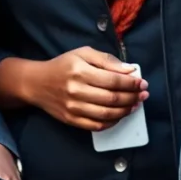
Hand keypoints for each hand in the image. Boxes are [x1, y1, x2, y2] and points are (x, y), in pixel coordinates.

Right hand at [28, 46, 147, 130]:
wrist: (36, 83)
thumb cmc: (63, 65)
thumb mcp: (83, 53)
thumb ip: (107, 60)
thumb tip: (129, 70)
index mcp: (80, 71)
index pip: (113, 80)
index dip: (131, 83)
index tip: (142, 83)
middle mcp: (76, 90)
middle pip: (112, 98)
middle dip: (132, 97)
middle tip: (143, 95)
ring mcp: (73, 108)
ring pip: (107, 114)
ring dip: (125, 111)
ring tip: (135, 105)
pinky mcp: (71, 120)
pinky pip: (96, 126)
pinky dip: (112, 122)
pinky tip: (119, 115)